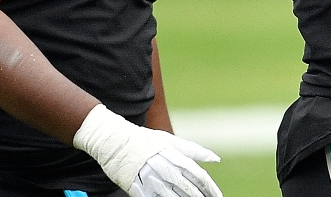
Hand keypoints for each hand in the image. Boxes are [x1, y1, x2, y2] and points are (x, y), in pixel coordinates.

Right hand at [73, 104, 222, 196]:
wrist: (113, 141)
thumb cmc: (145, 140)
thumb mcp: (170, 141)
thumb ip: (193, 151)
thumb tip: (216, 158)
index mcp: (173, 155)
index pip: (197, 174)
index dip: (209, 187)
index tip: (217, 195)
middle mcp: (163, 167)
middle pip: (186, 188)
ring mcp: (149, 178)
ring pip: (171, 196)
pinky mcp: (136, 187)